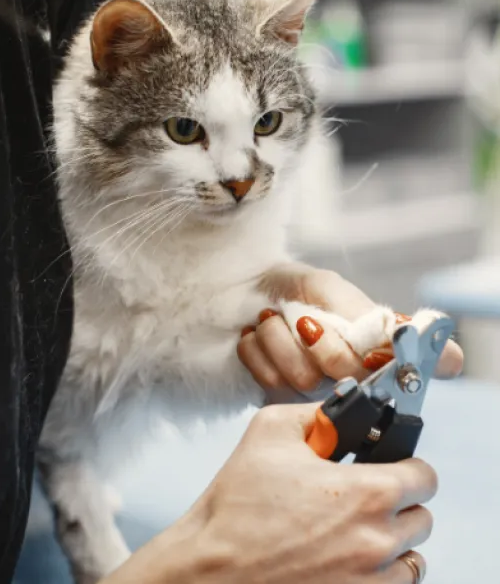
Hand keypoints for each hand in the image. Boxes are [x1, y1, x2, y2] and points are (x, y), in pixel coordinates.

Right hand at [105, 404, 433, 583]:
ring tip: (354, 527)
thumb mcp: (270, 430)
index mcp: (365, 492)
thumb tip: (340, 412)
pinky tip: (349, 556)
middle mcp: (378, 540)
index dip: (406, 464)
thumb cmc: (238, 506)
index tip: (390, 466)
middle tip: (362, 494)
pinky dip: (381, 571)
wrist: (214, 566)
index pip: (424, 476)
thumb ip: (316, 413)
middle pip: (421, 516)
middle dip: (397, 500)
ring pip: (412, 555)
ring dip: (392, 538)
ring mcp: (371, 580)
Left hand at [239, 268, 462, 395]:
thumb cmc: (295, 288)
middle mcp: (349, 379)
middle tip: (300, 319)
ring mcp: (311, 394)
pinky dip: (256, 349)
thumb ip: (373, 318)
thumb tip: (442, 353)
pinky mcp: (276, 399)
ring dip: (278, 338)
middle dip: (315, 339)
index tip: (348, 341)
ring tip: (272, 320)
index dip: (369, 356)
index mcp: (372, 352)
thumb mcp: (332, 291)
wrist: (246, 289)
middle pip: (342, 374)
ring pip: (299, 379)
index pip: (400, 370)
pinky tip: (255, 337)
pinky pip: (266, 380)